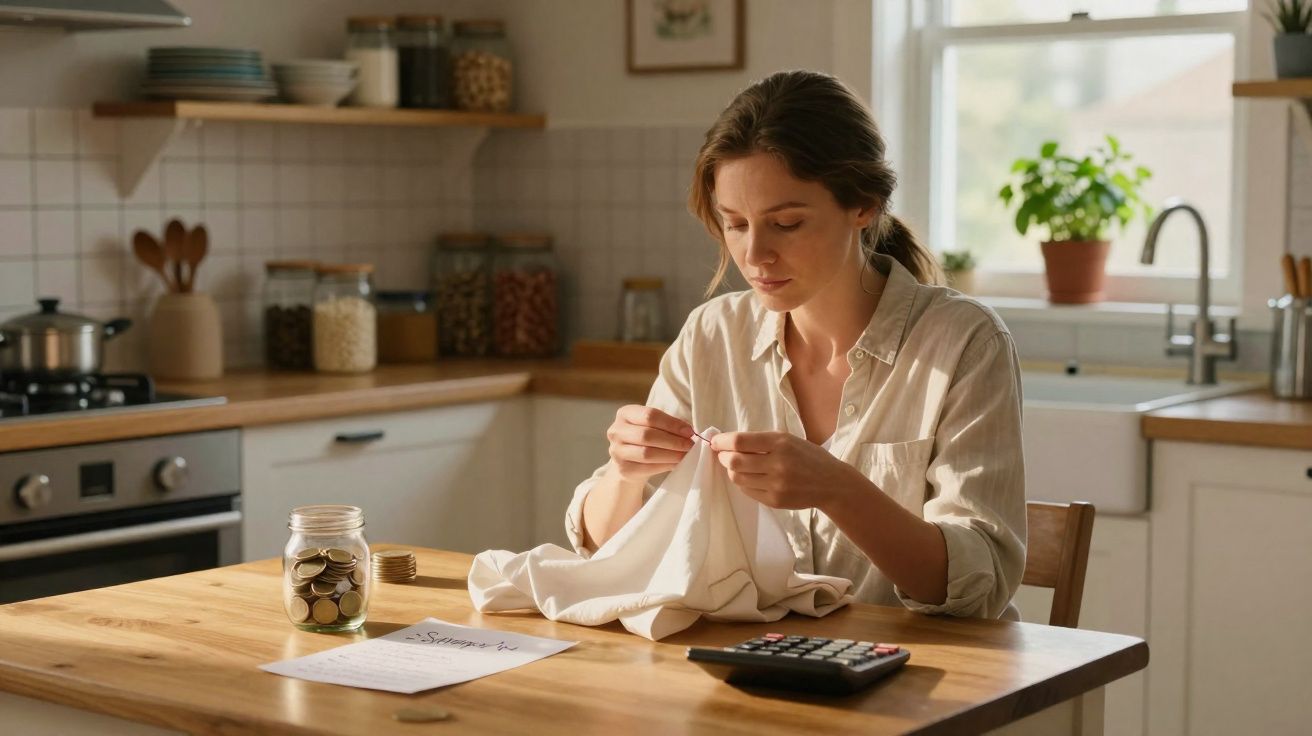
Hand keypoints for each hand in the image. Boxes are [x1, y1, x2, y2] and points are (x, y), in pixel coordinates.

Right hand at [606, 405, 694, 484]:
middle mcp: (616, 431)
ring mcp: (617, 451)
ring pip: (647, 453)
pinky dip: (665, 466)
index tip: (689, 431)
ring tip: (685, 455)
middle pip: (647, 435)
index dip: (672, 424)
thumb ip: (669, 425)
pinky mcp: (623, 469)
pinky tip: (676, 464)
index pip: (650, 415)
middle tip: (690, 445)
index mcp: (625, 413)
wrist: (630, 460)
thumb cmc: (647, 437)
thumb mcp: (654, 425)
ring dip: (671, 455)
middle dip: (673, 441)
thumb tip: (688, 432)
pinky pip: (647, 468)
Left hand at [710, 431, 861, 510]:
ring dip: (732, 470)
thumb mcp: (788, 440)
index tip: (716, 442)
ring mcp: (776, 484)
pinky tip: (750, 477)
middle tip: (723, 455)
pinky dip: (743, 483)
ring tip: (737, 466)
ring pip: (738, 478)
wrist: (831, 484)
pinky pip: (747, 491)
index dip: (722, 441)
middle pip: (734, 461)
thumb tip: (728, 442)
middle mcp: (778, 463)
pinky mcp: (775, 500)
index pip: (740, 441)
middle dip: (723, 457)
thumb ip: (761, 441)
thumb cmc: (808, 457)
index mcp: (780, 443)